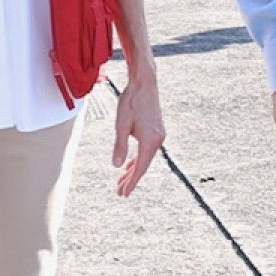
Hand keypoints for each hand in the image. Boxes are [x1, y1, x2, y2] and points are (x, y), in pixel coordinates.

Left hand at [112, 65, 164, 196]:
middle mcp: (158, 140)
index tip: (124, 193)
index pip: (140, 167)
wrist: (144, 83)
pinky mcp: (156, 130)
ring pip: (145, 158)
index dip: (131, 182)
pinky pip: (147, 150)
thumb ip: (120, 146)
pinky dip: (138, 158)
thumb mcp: (121, 125)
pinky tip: (130, 164)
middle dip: (131, 179)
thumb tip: (117, 166)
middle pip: (143, 165)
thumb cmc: (131, 101)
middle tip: (119, 192)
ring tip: (121, 181)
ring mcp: (159, 135)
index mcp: (150, 141)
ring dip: (133, 169)